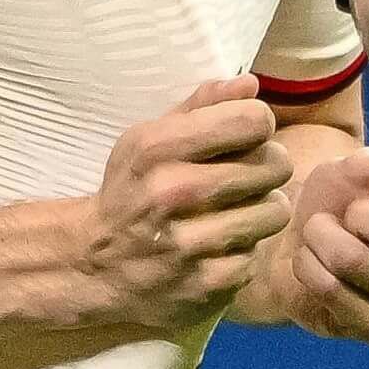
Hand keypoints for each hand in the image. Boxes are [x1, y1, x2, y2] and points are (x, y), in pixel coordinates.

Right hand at [82, 77, 291, 329]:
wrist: (92, 265)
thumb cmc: (130, 190)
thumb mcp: (148, 138)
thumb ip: (200, 106)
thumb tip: (251, 84)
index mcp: (158, 148)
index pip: (253, 121)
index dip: (257, 124)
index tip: (246, 135)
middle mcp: (174, 193)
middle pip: (274, 163)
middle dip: (268, 166)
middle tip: (247, 176)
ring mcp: (190, 243)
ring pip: (275, 211)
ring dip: (263, 209)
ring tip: (237, 210)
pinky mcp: (206, 284)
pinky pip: (258, 254)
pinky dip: (243, 250)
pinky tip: (218, 246)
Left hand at [266, 117, 368, 344]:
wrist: (295, 240)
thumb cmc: (341, 196)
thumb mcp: (361, 166)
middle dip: (361, 215)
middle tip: (343, 209)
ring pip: (364, 266)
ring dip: (324, 240)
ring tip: (315, 230)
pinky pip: (342, 300)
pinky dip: (312, 272)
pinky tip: (308, 261)